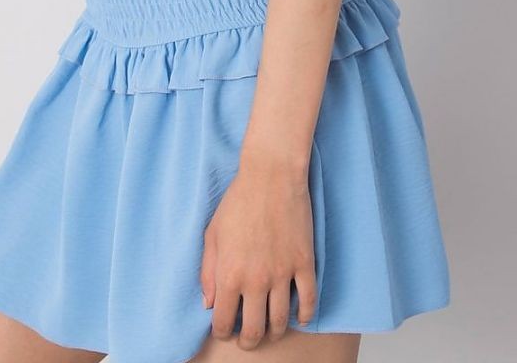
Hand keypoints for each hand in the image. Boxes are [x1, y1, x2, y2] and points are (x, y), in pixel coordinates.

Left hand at [200, 153, 317, 348]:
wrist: (271, 175)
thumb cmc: (238, 200)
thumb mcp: (212, 233)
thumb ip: (207, 272)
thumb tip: (209, 304)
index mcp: (229, 274)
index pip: (224, 322)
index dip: (223, 332)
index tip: (225, 330)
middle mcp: (255, 280)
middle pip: (254, 330)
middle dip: (249, 341)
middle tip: (248, 339)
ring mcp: (282, 273)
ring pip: (281, 321)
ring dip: (275, 332)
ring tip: (272, 329)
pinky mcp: (304, 263)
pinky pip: (308, 301)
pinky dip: (304, 315)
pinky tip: (298, 316)